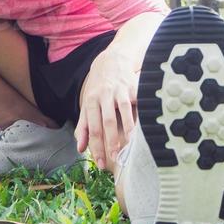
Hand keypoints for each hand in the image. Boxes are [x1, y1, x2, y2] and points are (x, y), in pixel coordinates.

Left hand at [75, 49, 137, 172]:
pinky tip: (143, 126)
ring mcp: (119, 91)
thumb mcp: (87, 104)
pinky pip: (136, 102)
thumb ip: (83, 126)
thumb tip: (80, 148)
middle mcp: (103, 96)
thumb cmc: (99, 86)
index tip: (100, 163)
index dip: (96, 147)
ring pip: (122, 112)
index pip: (92, 129)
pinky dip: (139, 114)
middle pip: (106, 122)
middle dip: (110, 142)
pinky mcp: (132, 86)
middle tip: (114, 159)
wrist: (112, 60)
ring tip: (128, 145)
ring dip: (125, 129)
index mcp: (90, 102)